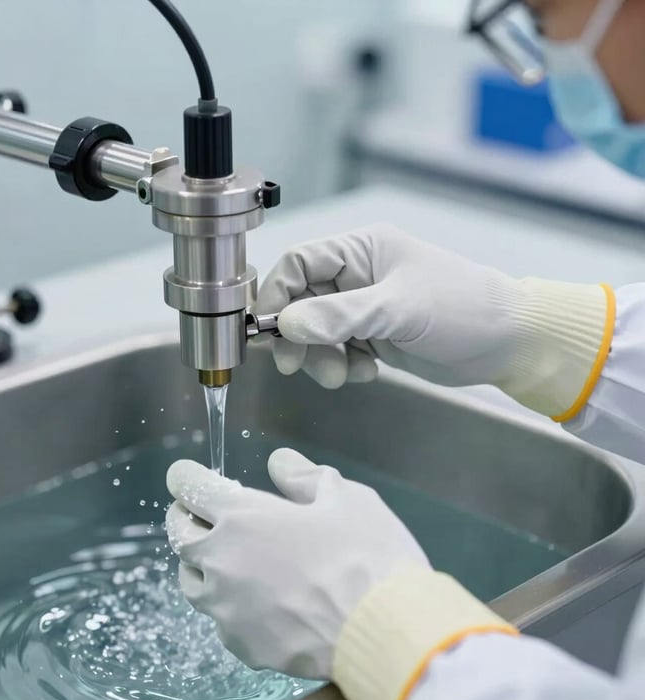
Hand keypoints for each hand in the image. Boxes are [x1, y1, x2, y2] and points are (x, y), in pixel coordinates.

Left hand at [165, 448, 428, 679]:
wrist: (383, 633)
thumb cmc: (367, 555)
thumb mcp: (345, 497)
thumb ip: (304, 477)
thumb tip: (278, 462)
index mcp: (241, 516)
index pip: (189, 486)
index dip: (185, 476)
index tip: (187, 475)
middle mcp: (221, 560)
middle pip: (179, 533)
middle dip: (186, 517)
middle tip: (203, 514)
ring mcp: (225, 608)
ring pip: (191, 580)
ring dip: (200, 564)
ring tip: (225, 561)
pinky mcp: (240, 645)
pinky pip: (221, 619)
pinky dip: (230, 606)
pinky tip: (257, 605)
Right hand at [256, 223, 609, 418]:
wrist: (508, 343)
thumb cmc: (461, 309)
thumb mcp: (398, 309)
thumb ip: (340, 316)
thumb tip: (285, 325)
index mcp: (361, 251)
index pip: (298, 264)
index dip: (276, 296)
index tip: (265, 330)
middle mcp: (357, 276)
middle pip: (301, 303)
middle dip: (298, 337)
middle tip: (296, 366)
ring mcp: (364, 308)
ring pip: (316, 332)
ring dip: (320, 357)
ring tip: (342, 375)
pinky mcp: (374, 336)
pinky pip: (337, 351)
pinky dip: (342, 366)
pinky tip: (367, 372)